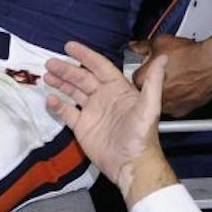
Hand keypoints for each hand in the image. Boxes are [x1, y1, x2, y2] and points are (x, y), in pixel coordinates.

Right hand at [45, 43, 175, 201]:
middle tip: (51, 62)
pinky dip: (58, 105)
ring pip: (73, 92)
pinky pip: (67, 112)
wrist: (131, 165)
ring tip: (47, 75)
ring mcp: (92, 112)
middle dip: (66, 69)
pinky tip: (51, 99)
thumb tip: (164, 58)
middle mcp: (104, 98)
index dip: (85, 55)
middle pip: (82, 78)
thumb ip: (154, 82)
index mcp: (118, 90)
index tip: (70, 46)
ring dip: (61, 82)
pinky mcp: (83, 127)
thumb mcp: (150, 107)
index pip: (99, 67)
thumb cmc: (142, 136)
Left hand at [130, 33, 211, 116]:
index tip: (146, 68)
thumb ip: (143, 46)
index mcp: (143, 81)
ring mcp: (169, 105)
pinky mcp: (183, 111)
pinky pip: (175, 106)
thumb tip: (135, 46)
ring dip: (164, 92)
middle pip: (145, 92)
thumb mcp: (161, 42)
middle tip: (162, 73)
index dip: (141, 72)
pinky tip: (183, 86)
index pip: (133, 79)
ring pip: (161, 101)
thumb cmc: (190, 54)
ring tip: (174, 80)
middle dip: (152, 84)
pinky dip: (177, 99)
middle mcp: (154, 96)